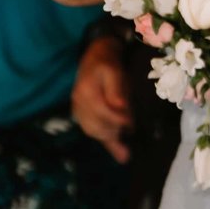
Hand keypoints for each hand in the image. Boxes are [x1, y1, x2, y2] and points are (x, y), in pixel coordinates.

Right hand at [71, 38, 132, 163]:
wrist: (94, 56)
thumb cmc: (108, 64)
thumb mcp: (115, 72)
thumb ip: (117, 91)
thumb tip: (120, 107)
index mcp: (87, 91)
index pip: (102, 111)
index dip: (117, 119)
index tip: (131, 125)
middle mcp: (78, 102)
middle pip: (95, 125)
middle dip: (114, 131)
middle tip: (130, 131)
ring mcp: (77, 109)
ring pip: (92, 131)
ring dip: (109, 139)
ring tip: (124, 145)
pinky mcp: (79, 114)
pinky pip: (90, 130)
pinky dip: (104, 140)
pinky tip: (118, 152)